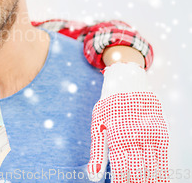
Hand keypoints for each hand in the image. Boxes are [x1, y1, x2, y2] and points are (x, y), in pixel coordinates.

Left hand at [87, 63, 168, 182]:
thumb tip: (93, 177)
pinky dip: (162, 173)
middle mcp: (134, 136)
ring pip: (152, 167)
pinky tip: (159, 182)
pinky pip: (163, 158)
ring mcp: (149, 135)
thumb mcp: (98, 125)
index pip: (120, 168)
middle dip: (134, 182)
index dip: (120, 181)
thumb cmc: (109, 107)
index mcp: (116, 135)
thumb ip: (97, 153)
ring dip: (148, 180)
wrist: (128, 83)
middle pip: (137, 170)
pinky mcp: (160, 134)